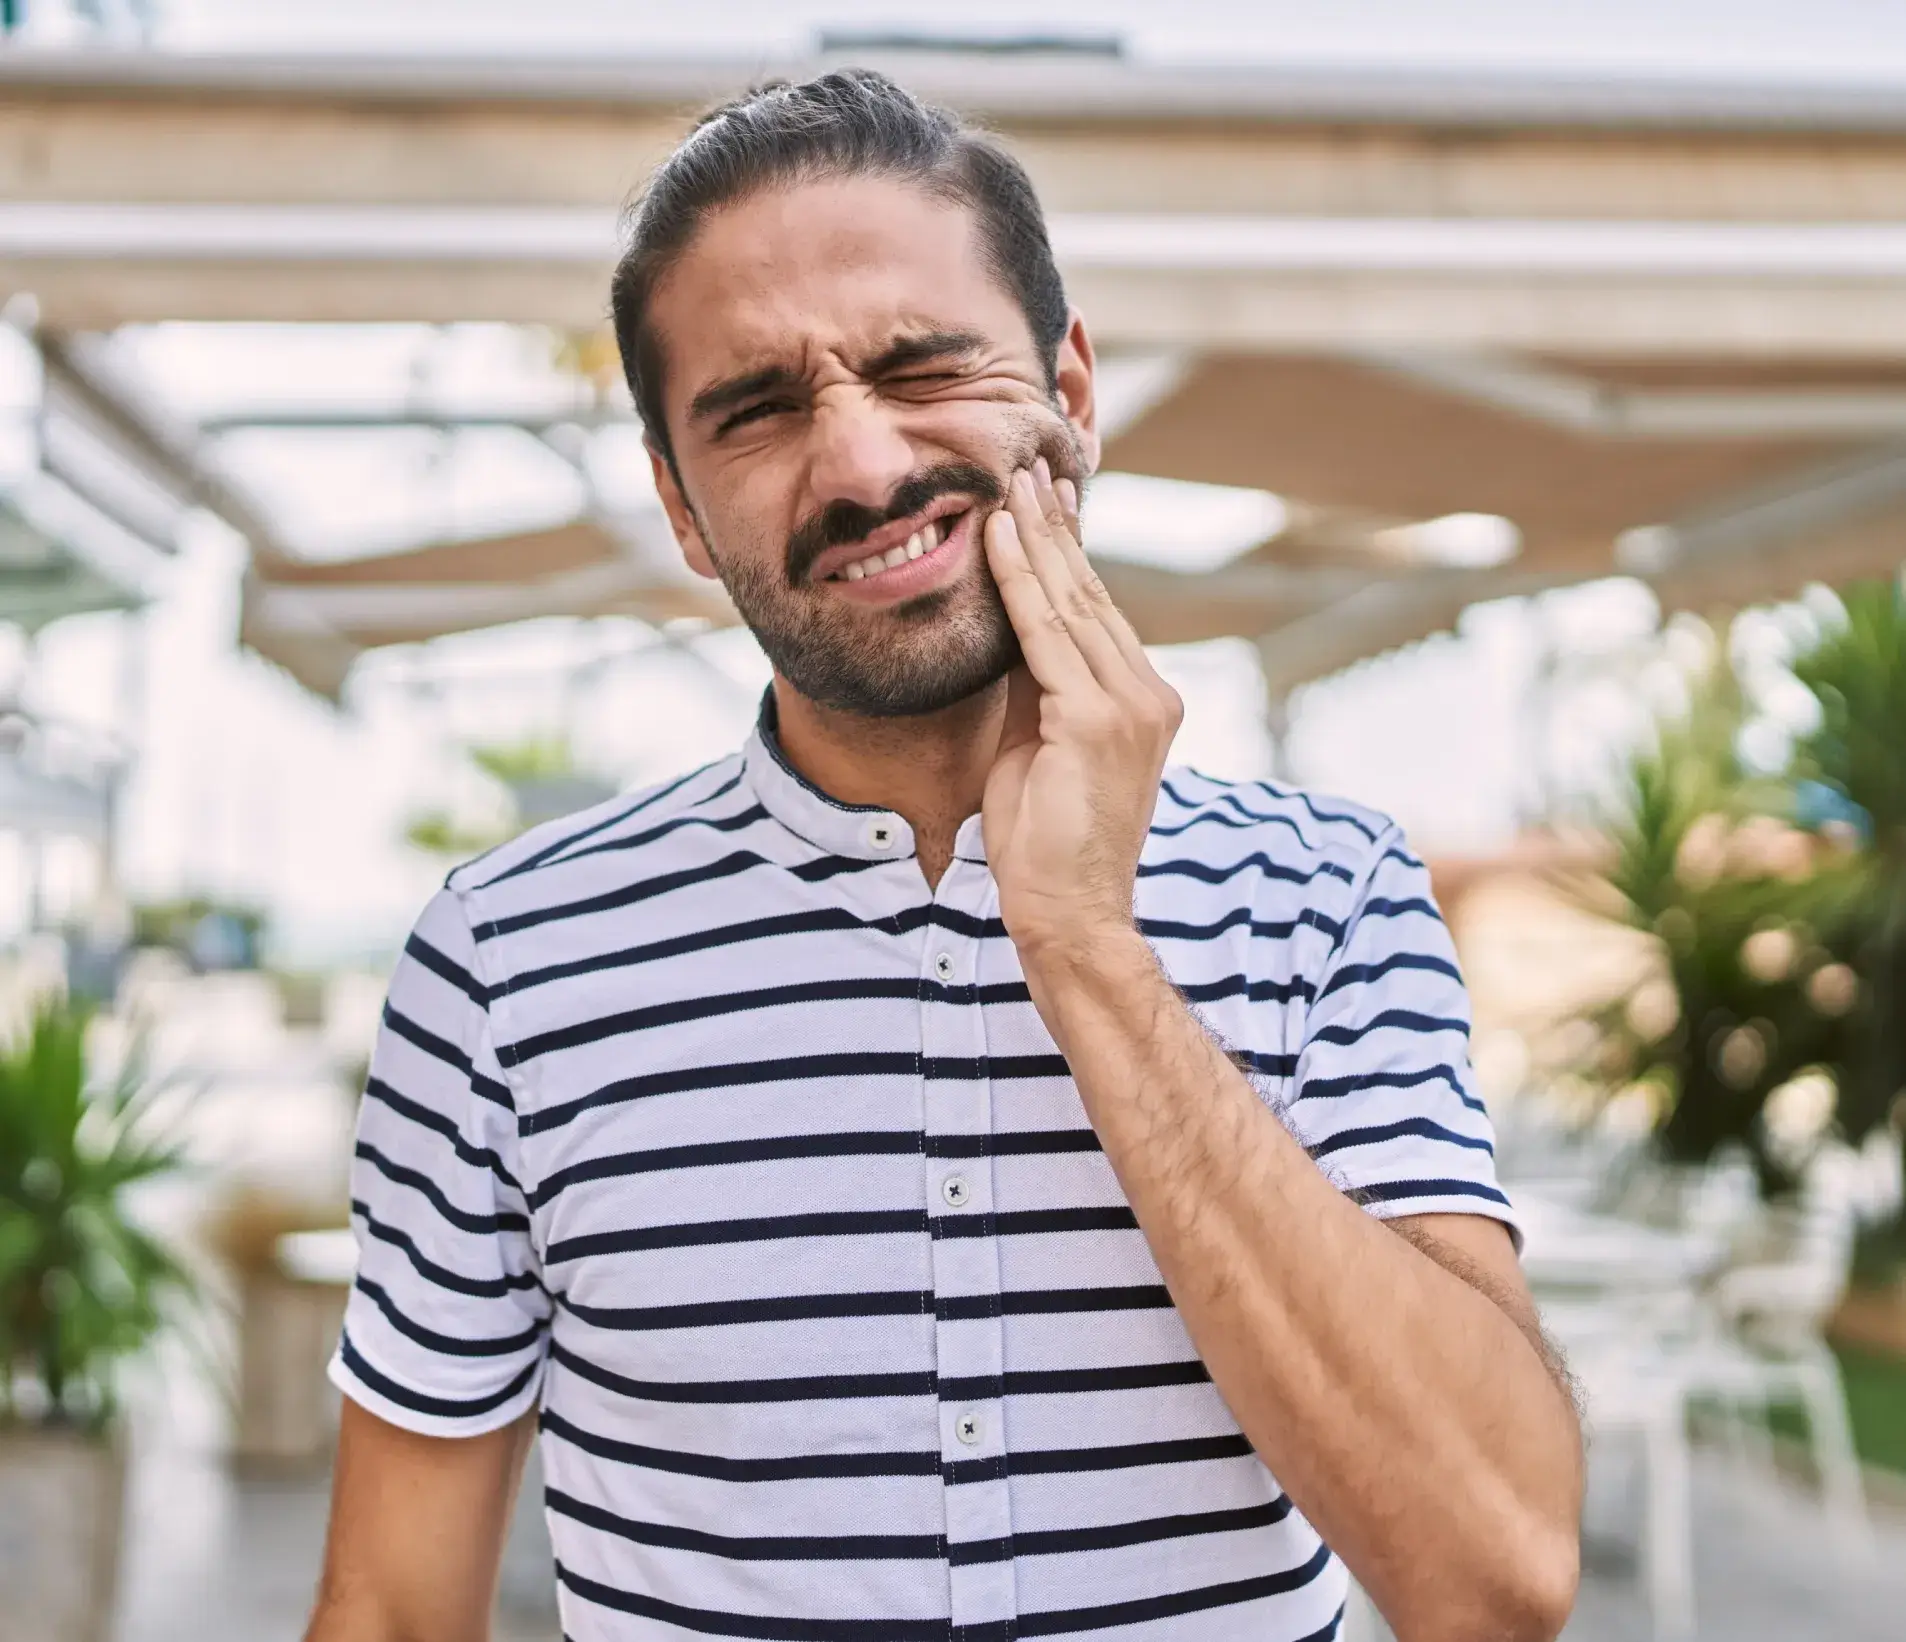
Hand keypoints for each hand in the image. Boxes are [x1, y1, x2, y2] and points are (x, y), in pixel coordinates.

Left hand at [980, 457, 1182, 959]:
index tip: (1046, 503)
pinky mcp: (1095, 719)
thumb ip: (1034, 688)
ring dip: (1034, 538)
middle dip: (1054, 529)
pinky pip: (1044, 633)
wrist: (1068, 913)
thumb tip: (1009, 631)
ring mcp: (1129, 706)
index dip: (1067, 555)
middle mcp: (1148, 694)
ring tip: (1008, 484)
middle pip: (1090, 595)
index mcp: (1142, 701)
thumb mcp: (1037, 746)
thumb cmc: (1045, 844)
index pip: (1097, 613)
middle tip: (1028, 469)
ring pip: (1070, 603)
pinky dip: (1017, 580)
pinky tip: (996, 537)